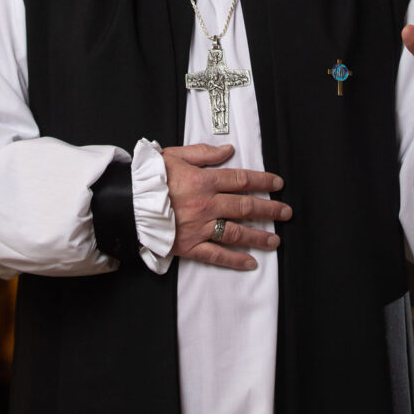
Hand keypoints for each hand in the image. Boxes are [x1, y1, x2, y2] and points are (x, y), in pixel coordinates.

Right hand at [161, 142, 290, 269]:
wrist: (126, 203)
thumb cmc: (149, 177)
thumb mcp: (175, 155)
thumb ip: (204, 153)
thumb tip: (229, 150)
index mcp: (204, 181)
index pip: (241, 179)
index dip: (263, 181)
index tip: (278, 184)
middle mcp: (207, 204)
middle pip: (245, 206)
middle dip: (269, 209)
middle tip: (287, 212)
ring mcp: (199, 227)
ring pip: (236, 233)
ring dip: (259, 236)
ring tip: (276, 240)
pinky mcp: (189, 246)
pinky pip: (216, 255)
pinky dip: (234, 260)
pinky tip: (250, 263)